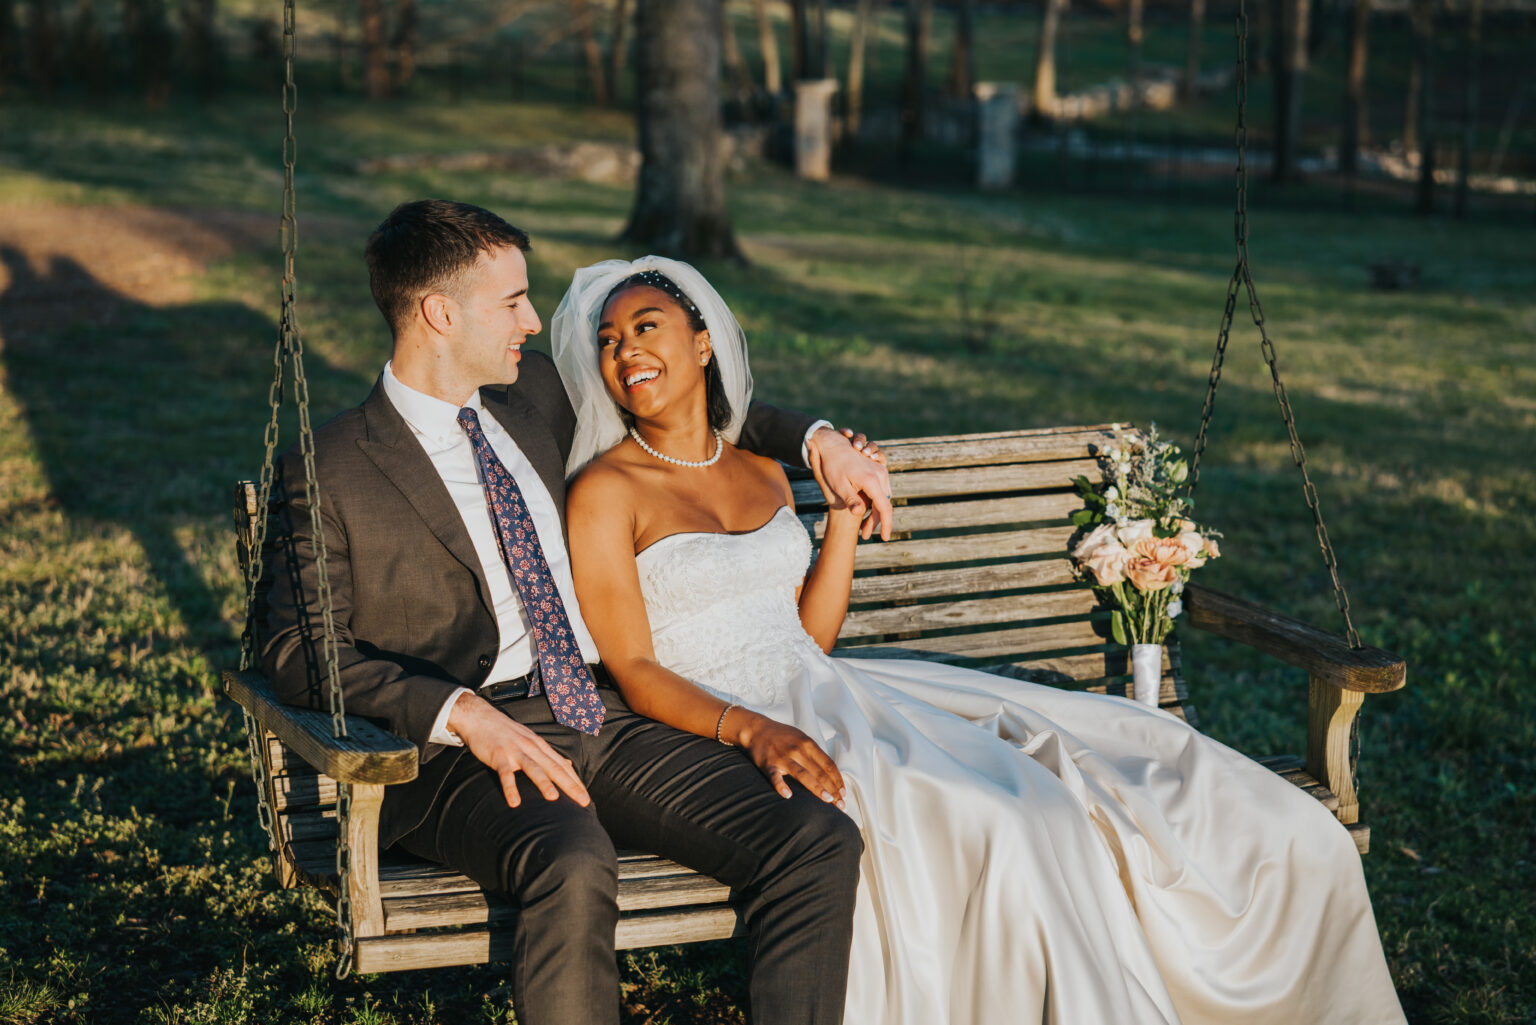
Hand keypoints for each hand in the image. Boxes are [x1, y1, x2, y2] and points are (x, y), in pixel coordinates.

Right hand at [448, 691, 590, 807]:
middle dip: (570, 785)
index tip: (585, 798)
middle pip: (554, 768)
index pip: (562, 765)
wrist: (481, 717)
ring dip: (543, 783)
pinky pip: (505, 773)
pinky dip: (510, 788)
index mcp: (540, 746)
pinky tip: (514, 802)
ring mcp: (515, 751)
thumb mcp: (531, 740)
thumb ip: (549, 754)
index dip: (575, 781)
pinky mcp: (498, 755)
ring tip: (553, 799)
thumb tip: (568, 765)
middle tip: (583, 801)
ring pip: (533, 768)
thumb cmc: (506, 732)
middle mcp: (531, 747)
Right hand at [731, 709, 845, 807]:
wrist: (757, 729)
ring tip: (828, 800)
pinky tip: (788, 795)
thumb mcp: (802, 738)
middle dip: (832, 788)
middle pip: (819, 772)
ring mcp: (783, 757)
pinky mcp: (768, 764)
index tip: (843, 794)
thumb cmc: (782, 736)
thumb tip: (830, 771)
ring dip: (817, 788)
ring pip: (803, 774)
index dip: (837, 780)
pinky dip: (781, 786)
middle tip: (840, 805)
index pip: (828, 764)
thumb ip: (815, 753)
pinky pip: (775, 777)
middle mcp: (798, 750)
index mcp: (808, 744)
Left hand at [807, 425, 893, 540]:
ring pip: (884, 498)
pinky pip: (881, 490)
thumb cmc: (833, 466)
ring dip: (875, 513)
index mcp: (871, 480)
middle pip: (884, 505)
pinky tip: (865, 511)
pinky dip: (875, 502)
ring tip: (862, 526)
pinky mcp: (878, 470)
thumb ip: (850, 499)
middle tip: (864, 535)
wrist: (833, 445)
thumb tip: (858, 513)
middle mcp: (880, 475)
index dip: (886, 525)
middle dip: (876, 522)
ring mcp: (881, 471)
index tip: (885, 538)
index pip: (885, 508)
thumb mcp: (838, 485)